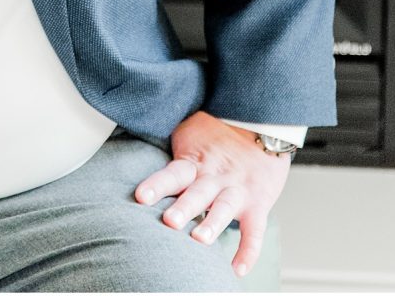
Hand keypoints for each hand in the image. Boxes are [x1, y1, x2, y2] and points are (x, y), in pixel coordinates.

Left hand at [133, 109, 290, 279]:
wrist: (260, 124)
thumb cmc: (217, 132)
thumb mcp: (191, 134)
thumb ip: (173, 153)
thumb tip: (134, 159)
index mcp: (195, 162)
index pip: (173, 173)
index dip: (157, 185)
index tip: (140, 197)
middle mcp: (214, 177)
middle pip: (197, 193)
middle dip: (184, 208)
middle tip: (169, 221)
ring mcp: (237, 190)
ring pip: (224, 207)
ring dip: (212, 223)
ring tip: (200, 239)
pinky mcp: (257, 202)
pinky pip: (255, 230)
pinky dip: (249, 251)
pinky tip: (237, 270)